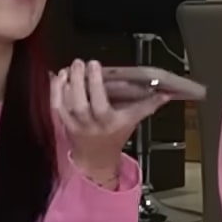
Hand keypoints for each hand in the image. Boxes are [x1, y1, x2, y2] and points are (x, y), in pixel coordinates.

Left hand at [52, 60, 168, 186]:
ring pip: (67, 104)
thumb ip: (147, 106)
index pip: (102, 103)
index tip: (96, 64)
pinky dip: (55, 90)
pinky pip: (57, 106)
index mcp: (111, 122)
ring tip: (70, 67)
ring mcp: (76, 125)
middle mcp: (92, 124)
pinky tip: (59, 76)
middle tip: (80, 62)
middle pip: (82, 102)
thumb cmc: (116, 135)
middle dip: (80, 80)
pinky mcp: (64, 123)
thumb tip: (165, 93)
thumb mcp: (133, 120)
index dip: (96, 83)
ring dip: (67, 83)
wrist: (96, 158)